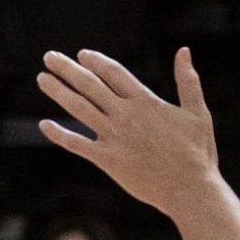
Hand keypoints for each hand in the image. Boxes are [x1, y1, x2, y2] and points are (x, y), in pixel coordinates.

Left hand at [38, 48, 219, 219]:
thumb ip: (188, 81)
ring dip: (58, 91)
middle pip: (89, 85)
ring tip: (42, 78)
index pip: (113, 72)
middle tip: (50, 57)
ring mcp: (113, 137)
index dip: (95, 61)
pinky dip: (59, 134)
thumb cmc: (197, 152)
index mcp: (145, 101)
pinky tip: (44, 125)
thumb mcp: (197, 112)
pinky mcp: (107, 159)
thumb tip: (184, 51)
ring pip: (78, 108)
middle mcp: (125, 115)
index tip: (81, 55)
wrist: (189, 188)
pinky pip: (77, 144)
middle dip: (67, 69)